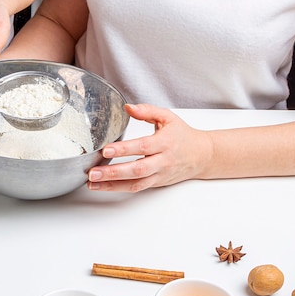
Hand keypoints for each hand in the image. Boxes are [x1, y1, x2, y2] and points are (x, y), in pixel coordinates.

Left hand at [87, 104, 211, 191]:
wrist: (201, 156)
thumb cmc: (183, 135)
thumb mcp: (168, 117)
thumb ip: (147, 110)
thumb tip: (128, 107)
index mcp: (165, 142)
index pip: (142, 147)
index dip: (124, 149)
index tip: (106, 150)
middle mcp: (162, 161)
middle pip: (137, 169)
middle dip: (113, 172)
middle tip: (93, 172)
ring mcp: (159, 175)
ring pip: (136, 183)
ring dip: (112, 185)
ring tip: (93, 183)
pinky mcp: (156, 183)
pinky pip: (137, 188)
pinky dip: (119, 188)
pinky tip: (103, 186)